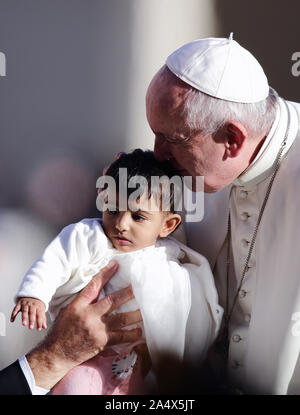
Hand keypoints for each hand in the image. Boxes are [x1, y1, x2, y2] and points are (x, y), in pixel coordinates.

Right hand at [10, 297, 46, 330]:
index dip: (39, 322)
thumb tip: (44, 327)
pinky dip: (13, 314)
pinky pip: (15, 309)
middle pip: (32, 313)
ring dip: (24, 317)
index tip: (39, 329)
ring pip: (24, 311)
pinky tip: (12, 320)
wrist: (31, 294)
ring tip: (24, 324)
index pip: (40, 315)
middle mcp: (32, 305)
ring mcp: (25, 304)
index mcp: (38, 306)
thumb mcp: (41, 309)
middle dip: (31, 320)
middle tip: (31, 328)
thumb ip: (43, 318)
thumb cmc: (37, 304)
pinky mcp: (19, 304)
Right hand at [26, 260, 142, 388]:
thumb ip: (83, 301)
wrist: (56, 353)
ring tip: (146, 309)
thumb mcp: (68, 310)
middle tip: (139, 286)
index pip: (94, 285)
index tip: (115, 264)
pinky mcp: (102, 342)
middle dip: (128, 293)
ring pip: (121, 318)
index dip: (106, 274)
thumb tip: (96, 289)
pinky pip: (121, 336)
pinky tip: (140, 331)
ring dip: (135, 314)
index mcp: (79, 305)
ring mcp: (97, 329)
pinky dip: (132, 334)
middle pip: (113, 300)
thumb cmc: (61, 330)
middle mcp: (89, 315)